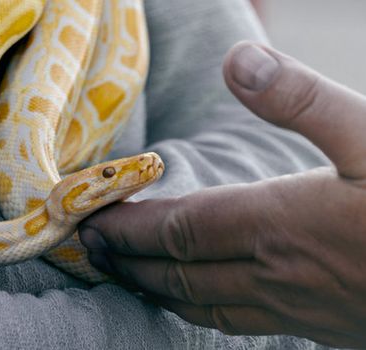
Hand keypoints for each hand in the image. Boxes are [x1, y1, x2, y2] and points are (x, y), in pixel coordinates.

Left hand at [79, 42, 365, 347]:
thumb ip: (303, 101)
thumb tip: (238, 61)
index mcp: (280, 224)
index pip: (178, 230)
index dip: (131, 227)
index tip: (94, 220)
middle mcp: (275, 273)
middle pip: (178, 271)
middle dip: (129, 261)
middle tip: (91, 252)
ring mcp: (297, 307)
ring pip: (203, 303)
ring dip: (157, 289)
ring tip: (126, 277)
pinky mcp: (320, 326)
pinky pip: (238, 321)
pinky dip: (201, 309)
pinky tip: (196, 300)